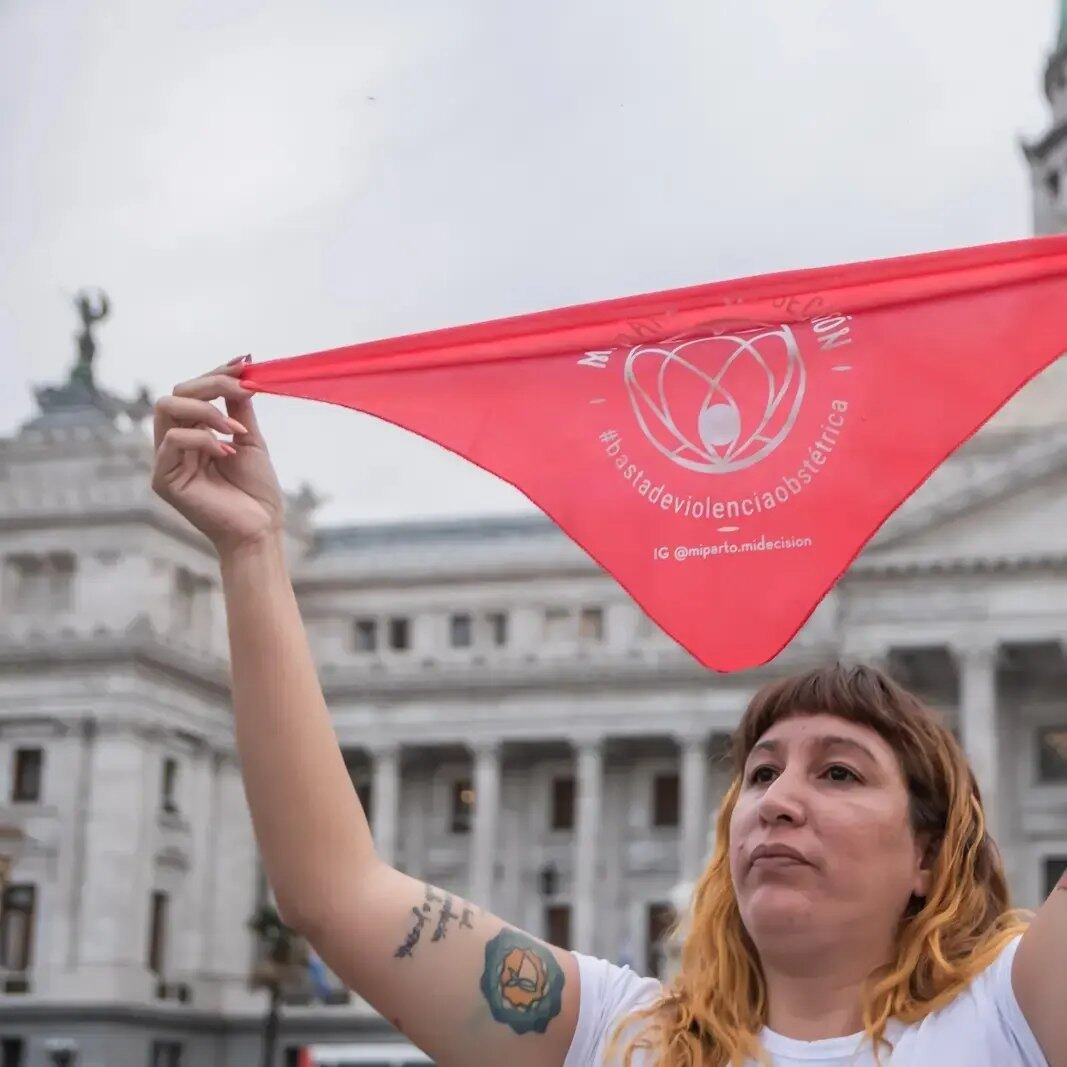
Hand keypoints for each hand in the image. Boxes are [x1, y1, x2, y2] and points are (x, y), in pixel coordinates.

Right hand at [151, 358, 284, 554]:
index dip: (216, 373)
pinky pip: (172, 440)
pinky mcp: (164, 480)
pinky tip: (226, 451)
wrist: (260, 530)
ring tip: (236, 429)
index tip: (246, 363)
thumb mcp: (250, 440)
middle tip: (244, 390)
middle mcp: (175, 445)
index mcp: (193, 435)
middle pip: (175, 394)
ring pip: (167, 409)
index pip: (192, 392)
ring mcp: (166, 461)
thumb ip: (239, 408)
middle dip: (211, 384)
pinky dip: (202, 438)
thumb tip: (241, 371)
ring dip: (206, 409)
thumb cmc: (256, 493)